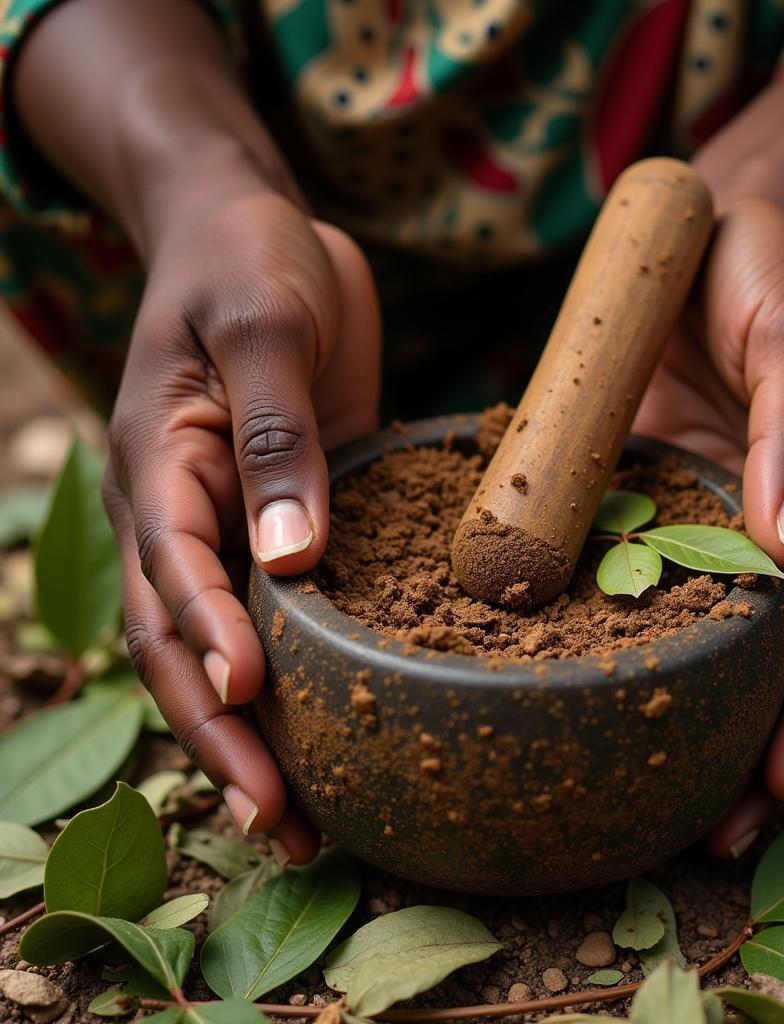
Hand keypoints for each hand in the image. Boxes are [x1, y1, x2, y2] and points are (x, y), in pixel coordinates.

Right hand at [103, 182, 380, 863]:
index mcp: (160, 461)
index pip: (172, 567)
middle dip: (223, 729)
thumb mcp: (265, 325)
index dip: (208, 634)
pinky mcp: (287, 521)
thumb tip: (288, 559)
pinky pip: (284, 612)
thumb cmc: (248, 257)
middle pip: (183, 640)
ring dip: (257, 732)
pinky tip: (340, 728)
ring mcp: (231, 523)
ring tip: (303, 821)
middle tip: (273, 816)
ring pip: (228, 646)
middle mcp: (182, 511)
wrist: (254, 229)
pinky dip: (301, 677)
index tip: (253, 692)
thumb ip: (276, 436)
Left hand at [634, 194, 783, 856]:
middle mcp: (757, 526)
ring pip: (682, 624)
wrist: (713, 220)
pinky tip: (552, 662)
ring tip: (619, 781)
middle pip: (758, 656)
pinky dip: (597, 616)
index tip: (774, 793)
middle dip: (738, 747)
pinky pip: (617, 561)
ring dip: (663, 702)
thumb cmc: (776, 271)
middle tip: (697, 834)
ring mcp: (691, 512)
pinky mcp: (635, 485)